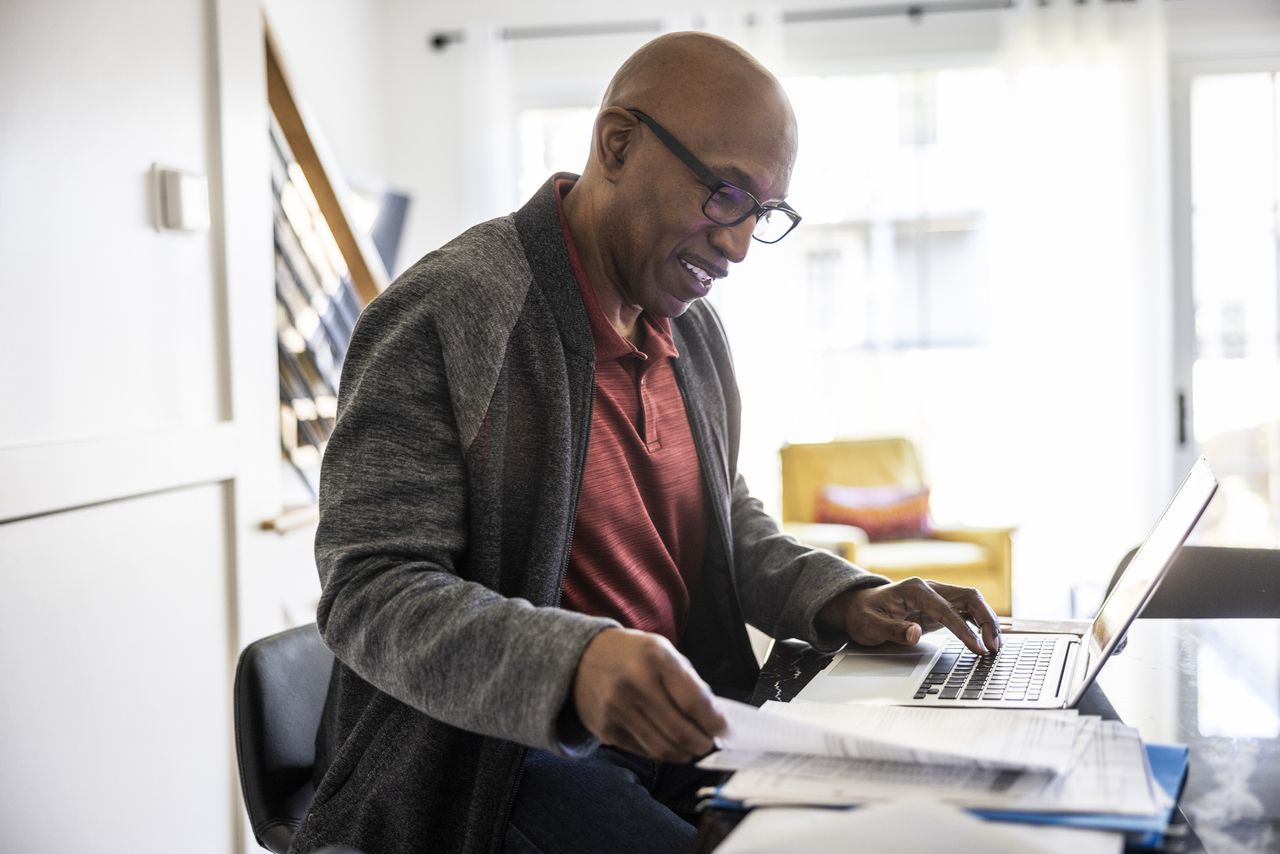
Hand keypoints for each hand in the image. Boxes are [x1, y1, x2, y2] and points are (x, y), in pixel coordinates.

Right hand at [572, 627, 726, 761]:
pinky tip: (669, 745)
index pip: (694, 701)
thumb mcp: (663, 651)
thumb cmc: (632, 654)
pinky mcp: (606, 729)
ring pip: (662, 748)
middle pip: (680, 731)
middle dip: (702, 743)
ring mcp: (617, 710)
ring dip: (684, 753)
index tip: (725, 729)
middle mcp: (635, 684)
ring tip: (692, 748)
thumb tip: (713, 717)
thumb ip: (688, 681)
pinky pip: (643, 751)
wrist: (581, 657)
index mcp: (655, 658)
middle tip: (710, 743)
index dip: (714, 721)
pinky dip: (662, 753)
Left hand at [822, 578, 1000, 655]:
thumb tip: (914, 633)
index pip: (947, 609)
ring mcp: (936, 596)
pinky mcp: (939, 607)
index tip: (977, 648)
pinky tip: (986, 638)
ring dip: (987, 621)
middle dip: (986, 620)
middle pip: (969, 597)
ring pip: (972, 602)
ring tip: (995, 645)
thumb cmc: (862, 615)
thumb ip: (892, 629)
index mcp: (915, 589)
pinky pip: (965, 612)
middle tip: (994, 646)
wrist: (857, 608)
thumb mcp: (870, 625)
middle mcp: (930, 588)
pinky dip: (979, 623)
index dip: (964, 630)